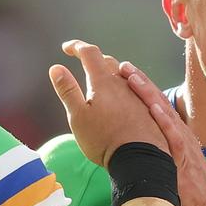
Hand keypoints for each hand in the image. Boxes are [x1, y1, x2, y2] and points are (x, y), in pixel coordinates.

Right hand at [49, 40, 167, 166]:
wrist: (141, 159)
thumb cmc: (104, 139)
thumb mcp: (78, 116)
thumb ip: (67, 90)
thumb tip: (56, 68)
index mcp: (103, 82)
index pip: (89, 53)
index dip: (77, 47)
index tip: (67, 48)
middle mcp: (124, 83)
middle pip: (108, 62)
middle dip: (94, 58)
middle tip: (83, 61)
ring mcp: (139, 95)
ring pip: (125, 75)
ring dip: (111, 71)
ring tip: (102, 77)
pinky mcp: (149, 108)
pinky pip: (137, 89)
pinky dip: (126, 85)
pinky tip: (124, 95)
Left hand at [118, 61, 205, 205]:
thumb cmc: (184, 192)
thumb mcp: (170, 165)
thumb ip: (156, 152)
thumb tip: (135, 145)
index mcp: (174, 135)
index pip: (155, 107)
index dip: (140, 89)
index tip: (125, 73)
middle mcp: (179, 134)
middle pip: (157, 103)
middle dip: (140, 83)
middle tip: (123, 66)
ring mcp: (183, 144)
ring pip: (164, 113)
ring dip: (148, 93)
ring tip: (132, 76)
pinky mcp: (185, 157)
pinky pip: (174, 135)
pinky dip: (165, 119)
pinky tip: (154, 106)